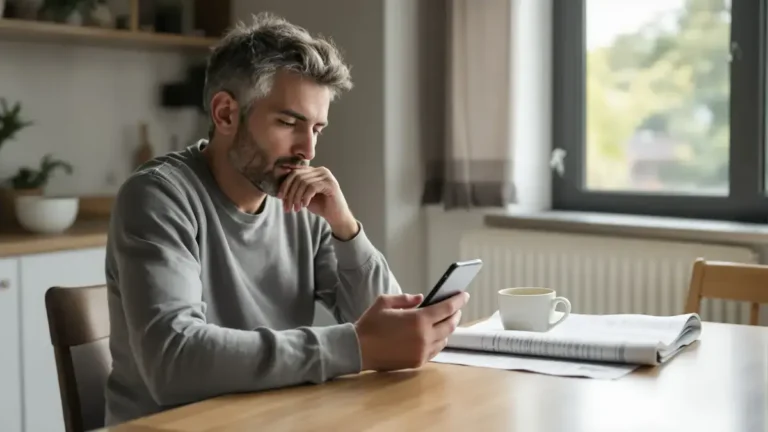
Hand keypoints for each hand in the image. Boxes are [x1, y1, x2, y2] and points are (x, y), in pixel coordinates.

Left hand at [277, 167, 357, 238]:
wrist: (337, 216)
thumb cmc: (321, 206)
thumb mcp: (304, 196)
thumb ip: (296, 190)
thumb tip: (280, 190)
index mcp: (314, 171)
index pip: (295, 172)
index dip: (285, 184)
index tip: (279, 197)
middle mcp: (321, 170)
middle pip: (297, 176)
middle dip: (289, 192)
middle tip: (286, 206)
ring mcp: (327, 176)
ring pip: (303, 182)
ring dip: (296, 197)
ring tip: (295, 209)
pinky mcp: (330, 184)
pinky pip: (312, 187)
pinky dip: (305, 197)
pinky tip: (304, 205)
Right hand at [354, 292, 469, 371]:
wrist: (359, 349)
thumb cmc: (370, 324)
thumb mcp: (385, 302)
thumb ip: (406, 298)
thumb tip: (421, 298)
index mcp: (418, 319)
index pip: (446, 308)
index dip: (458, 300)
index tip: (464, 295)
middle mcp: (424, 336)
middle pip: (450, 324)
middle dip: (455, 314)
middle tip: (457, 308)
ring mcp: (422, 351)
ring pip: (444, 339)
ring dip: (448, 329)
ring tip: (446, 321)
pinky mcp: (417, 361)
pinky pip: (435, 350)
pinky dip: (439, 341)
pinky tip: (436, 336)